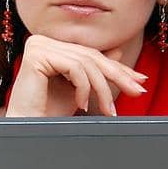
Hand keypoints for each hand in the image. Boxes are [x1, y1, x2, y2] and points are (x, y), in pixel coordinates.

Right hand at [6, 35, 148, 118]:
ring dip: (102, 89)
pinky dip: (83, 88)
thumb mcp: (79, 89)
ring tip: (108, 110)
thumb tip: (118, 51)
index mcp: (53, 45)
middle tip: (137, 90)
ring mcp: (39, 44)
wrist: (28, 128)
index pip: (91, 54)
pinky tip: (81, 105)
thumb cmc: (49, 112)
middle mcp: (44, 40)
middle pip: (91, 57)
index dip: (117, 68)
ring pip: (86, 63)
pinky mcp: (36, 53)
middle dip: (118, 76)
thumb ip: (93, 70)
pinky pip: (74, 67)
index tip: (139, 80)